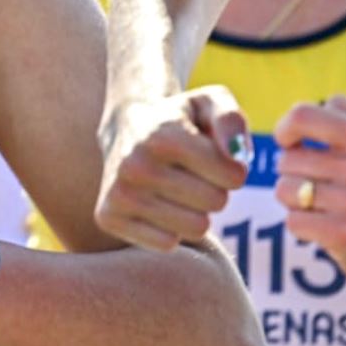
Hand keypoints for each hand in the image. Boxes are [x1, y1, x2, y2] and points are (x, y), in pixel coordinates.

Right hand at [96, 84, 249, 250]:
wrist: (124, 127)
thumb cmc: (178, 119)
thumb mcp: (209, 102)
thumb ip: (231, 120)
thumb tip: (237, 157)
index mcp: (163, 136)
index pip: (234, 177)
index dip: (232, 167)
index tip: (212, 155)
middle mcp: (135, 165)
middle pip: (216, 203)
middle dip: (214, 189)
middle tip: (192, 172)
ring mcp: (119, 193)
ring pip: (196, 228)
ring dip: (195, 211)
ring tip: (177, 187)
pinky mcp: (108, 216)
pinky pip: (168, 243)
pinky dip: (170, 228)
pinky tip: (158, 204)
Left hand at [273, 95, 345, 292]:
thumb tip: (332, 102)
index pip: (302, 116)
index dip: (286, 130)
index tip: (290, 142)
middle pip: (287, 159)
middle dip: (294, 174)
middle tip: (321, 186)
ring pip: (286, 190)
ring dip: (296, 201)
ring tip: (325, 207)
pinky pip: (294, 221)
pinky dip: (303, 226)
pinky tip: (328, 229)